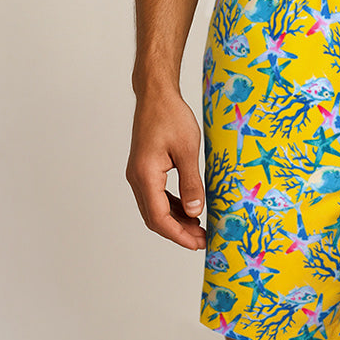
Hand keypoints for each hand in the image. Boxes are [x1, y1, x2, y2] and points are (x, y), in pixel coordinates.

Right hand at [126, 88, 206, 250]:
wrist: (156, 95)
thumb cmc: (171, 116)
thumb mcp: (188, 150)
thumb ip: (191, 182)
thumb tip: (196, 212)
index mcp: (145, 175)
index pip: (159, 217)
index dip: (178, 235)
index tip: (197, 244)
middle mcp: (137, 178)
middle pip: (154, 217)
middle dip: (178, 232)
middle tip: (202, 239)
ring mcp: (139, 174)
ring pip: (155, 208)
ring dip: (176, 220)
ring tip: (199, 227)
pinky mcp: (144, 169)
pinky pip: (156, 195)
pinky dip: (172, 205)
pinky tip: (189, 207)